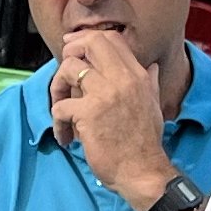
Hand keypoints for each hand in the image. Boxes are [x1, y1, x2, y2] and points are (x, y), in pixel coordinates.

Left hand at [50, 26, 172, 202]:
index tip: (74, 49)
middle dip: (71, 51)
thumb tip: (153, 67)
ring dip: (58, 88)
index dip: (88, 39)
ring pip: (69, 68)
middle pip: (91, 43)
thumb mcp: (153, 106)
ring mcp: (104, 94)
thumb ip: (150, 82)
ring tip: (62, 110)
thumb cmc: (145, 143)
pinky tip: (66, 137)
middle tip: (64, 72)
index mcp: (138, 76)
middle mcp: (122, 79)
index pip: (112, 39)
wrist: (143, 171)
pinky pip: (60, 106)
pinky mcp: (88, 113)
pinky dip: (57, 122)